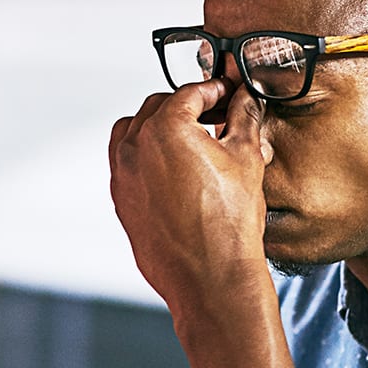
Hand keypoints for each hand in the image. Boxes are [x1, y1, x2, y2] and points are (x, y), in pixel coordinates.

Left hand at [108, 79, 273, 313]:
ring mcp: (123, 175)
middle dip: (187, 106)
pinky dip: (146, 156)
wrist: (211, 278)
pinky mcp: (121, 200)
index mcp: (165, 128)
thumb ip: (243, 118)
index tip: (227, 94)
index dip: (214, 89)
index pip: (190, 93)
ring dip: (160, 127)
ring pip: (134, 133)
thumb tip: (244, 100)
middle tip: (215, 115)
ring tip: (191, 140)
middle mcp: (135, 147)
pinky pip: (128, 164)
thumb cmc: (228, 224)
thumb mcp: (246, 158)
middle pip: (159, 107)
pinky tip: (174, 169)